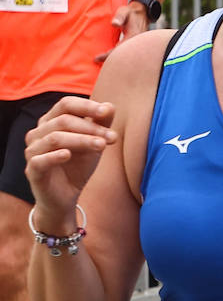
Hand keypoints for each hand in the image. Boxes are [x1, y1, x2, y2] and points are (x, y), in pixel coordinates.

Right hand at [24, 97, 117, 228]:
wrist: (67, 195)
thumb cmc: (79, 164)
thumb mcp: (94, 142)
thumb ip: (101, 123)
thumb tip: (110, 106)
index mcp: (51, 121)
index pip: (66, 104)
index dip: (86, 106)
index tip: (107, 112)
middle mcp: (38, 133)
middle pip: (63, 120)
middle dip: (90, 128)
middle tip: (112, 138)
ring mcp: (32, 151)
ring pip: (54, 138)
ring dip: (81, 140)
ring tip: (102, 146)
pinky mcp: (32, 170)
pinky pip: (40, 159)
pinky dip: (55, 156)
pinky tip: (68, 155)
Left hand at [96, 3, 150, 62]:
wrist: (143, 13)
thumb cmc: (131, 12)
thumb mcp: (124, 12)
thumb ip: (119, 17)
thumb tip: (114, 24)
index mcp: (133, 35)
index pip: (118, 49)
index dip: (107, 56)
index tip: (96, 58)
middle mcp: (136, 42)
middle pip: (123, 56)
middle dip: (110, 61)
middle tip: (97, 63)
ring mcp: (137, 45)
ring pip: (126, 56)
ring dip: (115, 60)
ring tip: (103, 64)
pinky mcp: (136, 46)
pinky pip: (127, 53)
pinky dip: (119, 56)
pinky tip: (112, 58)